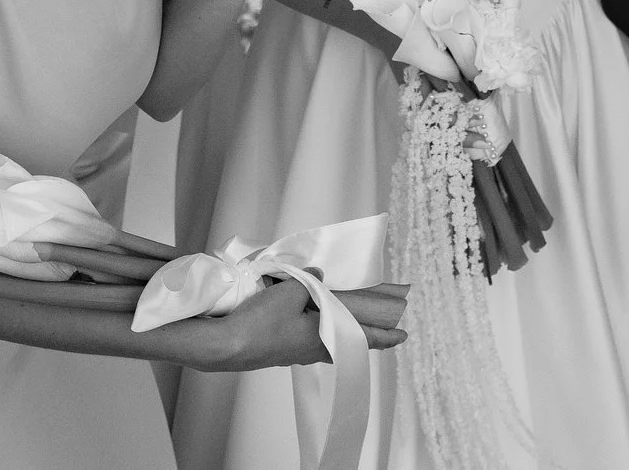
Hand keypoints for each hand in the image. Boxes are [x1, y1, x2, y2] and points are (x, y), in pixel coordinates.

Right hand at [202, 276, 407, 369]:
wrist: (225, 347)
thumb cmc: (260, 323)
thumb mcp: (288, 292)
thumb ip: (307, 281)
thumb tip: (319, 274)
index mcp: (321, 338)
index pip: (362, 336)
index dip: (384, 334)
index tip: (403, 335)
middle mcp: (312, 350)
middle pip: (347, 341)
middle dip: (366, 334)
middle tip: (384, 330)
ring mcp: (294, 353)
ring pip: (326, 341)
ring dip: (340, 331)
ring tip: (347, 323)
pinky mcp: (278, 350)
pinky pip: (307, 339)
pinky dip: (317, 329)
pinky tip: (310, 321)